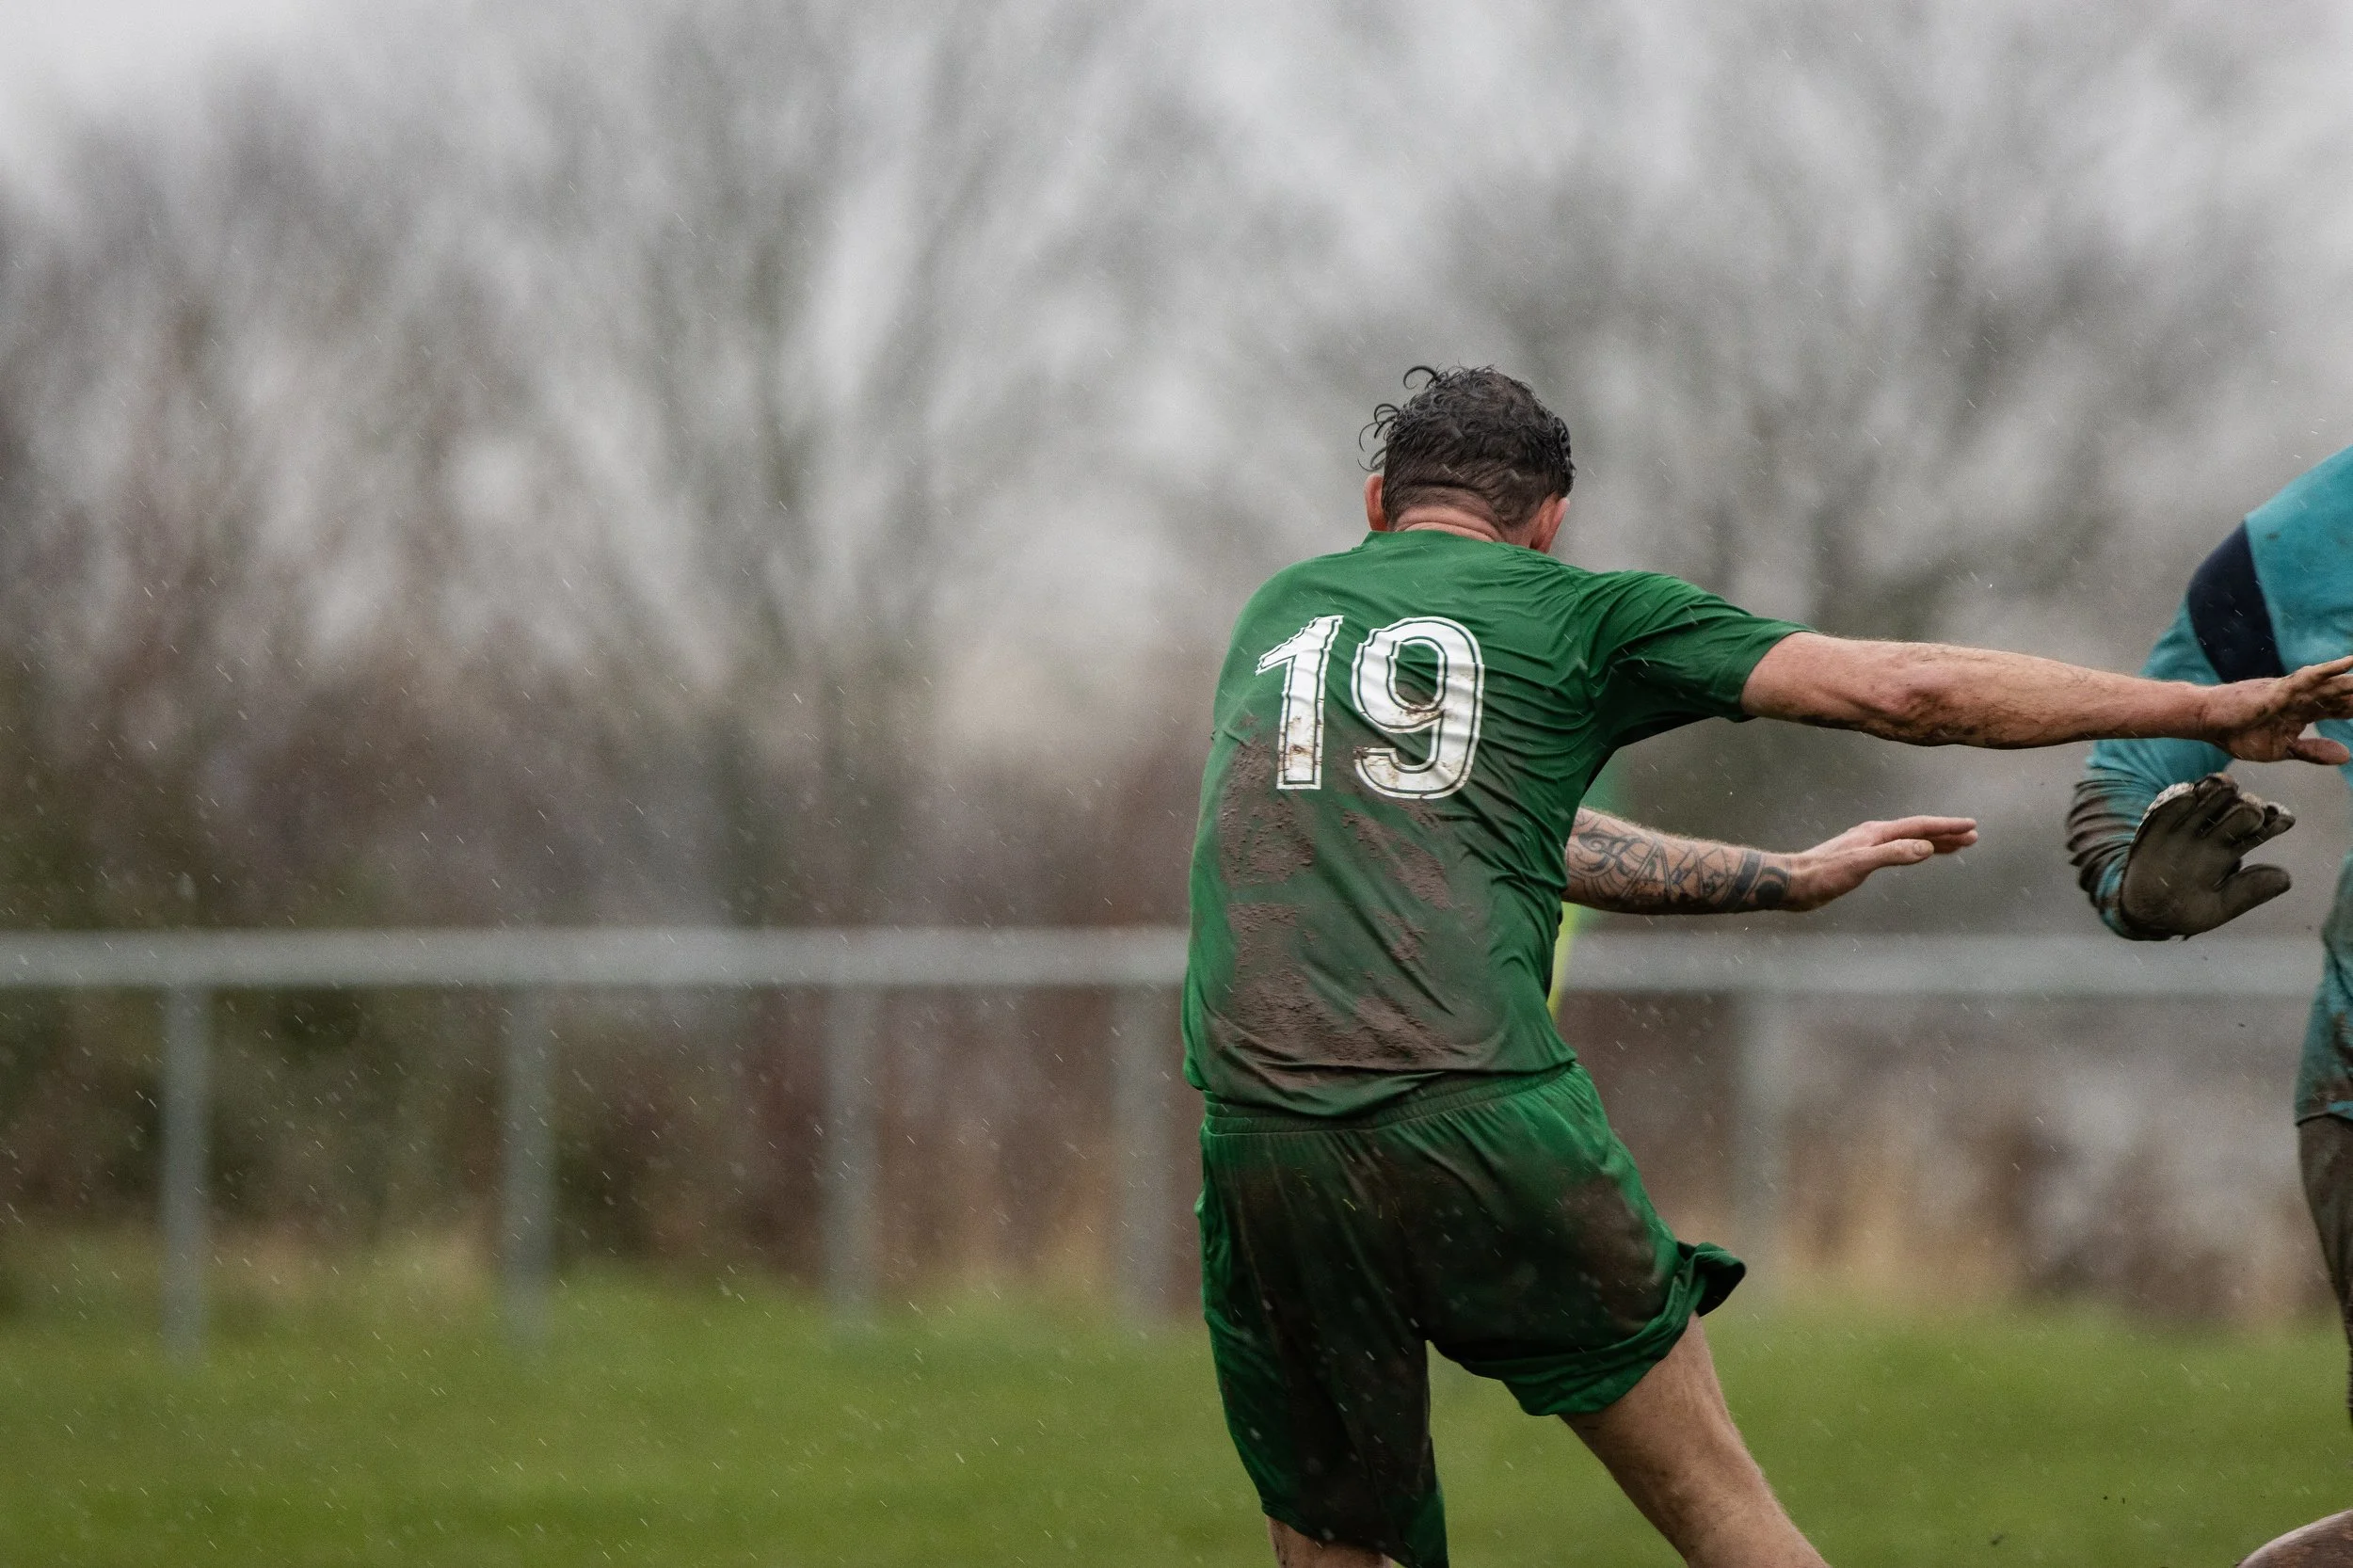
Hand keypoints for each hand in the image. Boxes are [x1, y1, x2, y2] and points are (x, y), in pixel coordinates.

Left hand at [1781, 815, 1978, 911]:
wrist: (1793, 882)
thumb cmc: (1823, 875)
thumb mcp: (1860, 864)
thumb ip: (1892, 854)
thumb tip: (1925, 847)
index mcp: (1876, 833)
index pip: (1919, 826)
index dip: (1946, 827)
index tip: (1970, 826)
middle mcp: (1874, 835)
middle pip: (1917, 831)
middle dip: (1945, 834)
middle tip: (1972, 836)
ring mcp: (1867, 846)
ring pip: (1909, 840)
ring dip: (1932, 842)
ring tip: (1956, 846)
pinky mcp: (1861, 859)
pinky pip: (1898, 851)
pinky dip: (1914, 851)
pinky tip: (1917, 855)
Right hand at [2117, 772, 2295, 936]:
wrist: (2144, 912)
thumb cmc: (2186, 911)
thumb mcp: (2220, 907)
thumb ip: (2250, 892)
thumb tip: (2285, 877)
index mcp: (2232, 851)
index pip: (2259, 828)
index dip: (2274, 819)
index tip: (2283, 819)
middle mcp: (2212, 834)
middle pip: (2237, 808)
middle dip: (2248, 805)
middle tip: (2251, 810)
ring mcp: (2184, 827)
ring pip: (2206, 799)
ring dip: (2218, 791)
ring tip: (2225, 787)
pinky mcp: (2156, 826)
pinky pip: (2166, 807)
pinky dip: (2178, 799)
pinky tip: (2188, 794)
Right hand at [2204, 654, 2352, 762]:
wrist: (2207, 722)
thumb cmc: (2237, 733)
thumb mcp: (2281, 750)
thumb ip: (2312, 752)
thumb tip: (2347, 755)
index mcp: (2305, 712)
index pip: (2344, 709)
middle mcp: (2305, 697)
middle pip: (2346, 694)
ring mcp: (2295, 690)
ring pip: (2336, 684)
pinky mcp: (2281, 688)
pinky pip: (2310, 677)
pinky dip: (2331, 669)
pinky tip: (2350, 662)